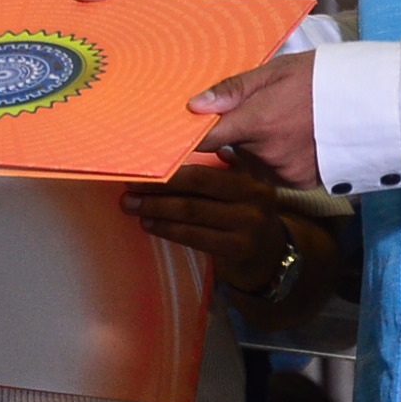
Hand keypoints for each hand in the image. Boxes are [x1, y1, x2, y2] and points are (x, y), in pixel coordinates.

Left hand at [120, 162, 288, 293]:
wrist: (271, 255)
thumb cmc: (245, 214)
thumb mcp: (242, 189)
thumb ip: (222, 169)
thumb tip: (182, 146)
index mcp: (249, 179)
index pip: (204, 172)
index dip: (171, 170)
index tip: (143, 165)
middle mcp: (253, 199)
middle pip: (196, 190)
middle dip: (158, 188)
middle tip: (129, 187)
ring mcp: (248, 226)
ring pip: (192, 214)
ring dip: (156, 209)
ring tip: (131, 205)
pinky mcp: (238, 249)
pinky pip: (195, 237)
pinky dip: (168, 229)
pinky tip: (150, 224)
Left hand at [191, 49, 319, 188]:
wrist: (372, 103)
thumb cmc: (322, 79)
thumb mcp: (275, 70)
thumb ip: (233, 90)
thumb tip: (194, 106)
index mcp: (257, 122)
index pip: (207, 139)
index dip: (195, 135)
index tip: (190, 130)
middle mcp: (267, 154)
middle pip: (232, 149)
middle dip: (238, 133)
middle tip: (263, 110)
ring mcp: (285, 172)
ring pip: (252, 162)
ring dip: (257, 149)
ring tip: (284, 124)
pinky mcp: (301, 184)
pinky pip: (273, 174)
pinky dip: (276, 160)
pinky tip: (295, 141)